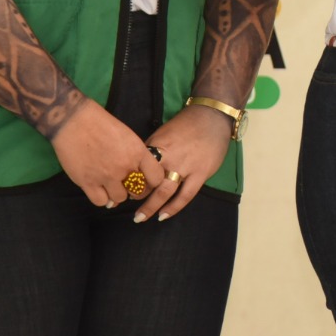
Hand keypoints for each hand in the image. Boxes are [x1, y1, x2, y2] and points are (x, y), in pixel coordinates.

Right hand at [49, 99, 163, 206]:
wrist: (74, 121)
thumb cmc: (101, 124)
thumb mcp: (127, 136)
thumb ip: (135, 155)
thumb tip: (137, 173)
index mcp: (138, 152)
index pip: (156, 178)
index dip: (151, 182)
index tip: (145, 181)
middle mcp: (125, 166)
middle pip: (138, 191)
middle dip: (133, 189)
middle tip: (125, 183)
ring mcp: (106, 176)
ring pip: (119, 198)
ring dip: (115, 193)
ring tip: (109, 184)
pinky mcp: (88, 182)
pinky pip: (100, 201)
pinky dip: (101, 197)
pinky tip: (98, 188)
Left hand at [131, 104, 238, 222]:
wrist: (211, 117)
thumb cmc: (185, 125)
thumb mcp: (161, 133)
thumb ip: (151, 151)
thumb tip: (139, 168)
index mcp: (156, 146)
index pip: (138, 168)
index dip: (129, 182)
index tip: (124, 190)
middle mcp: (168, 157)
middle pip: (147, 181)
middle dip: (136, 197)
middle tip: (126, 205)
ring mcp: (185, 166)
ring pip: (164, 191)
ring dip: (151, 207)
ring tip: (140, 218)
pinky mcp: (200, 173)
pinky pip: (185, 195)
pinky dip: (173, 207)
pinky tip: (164, 215)